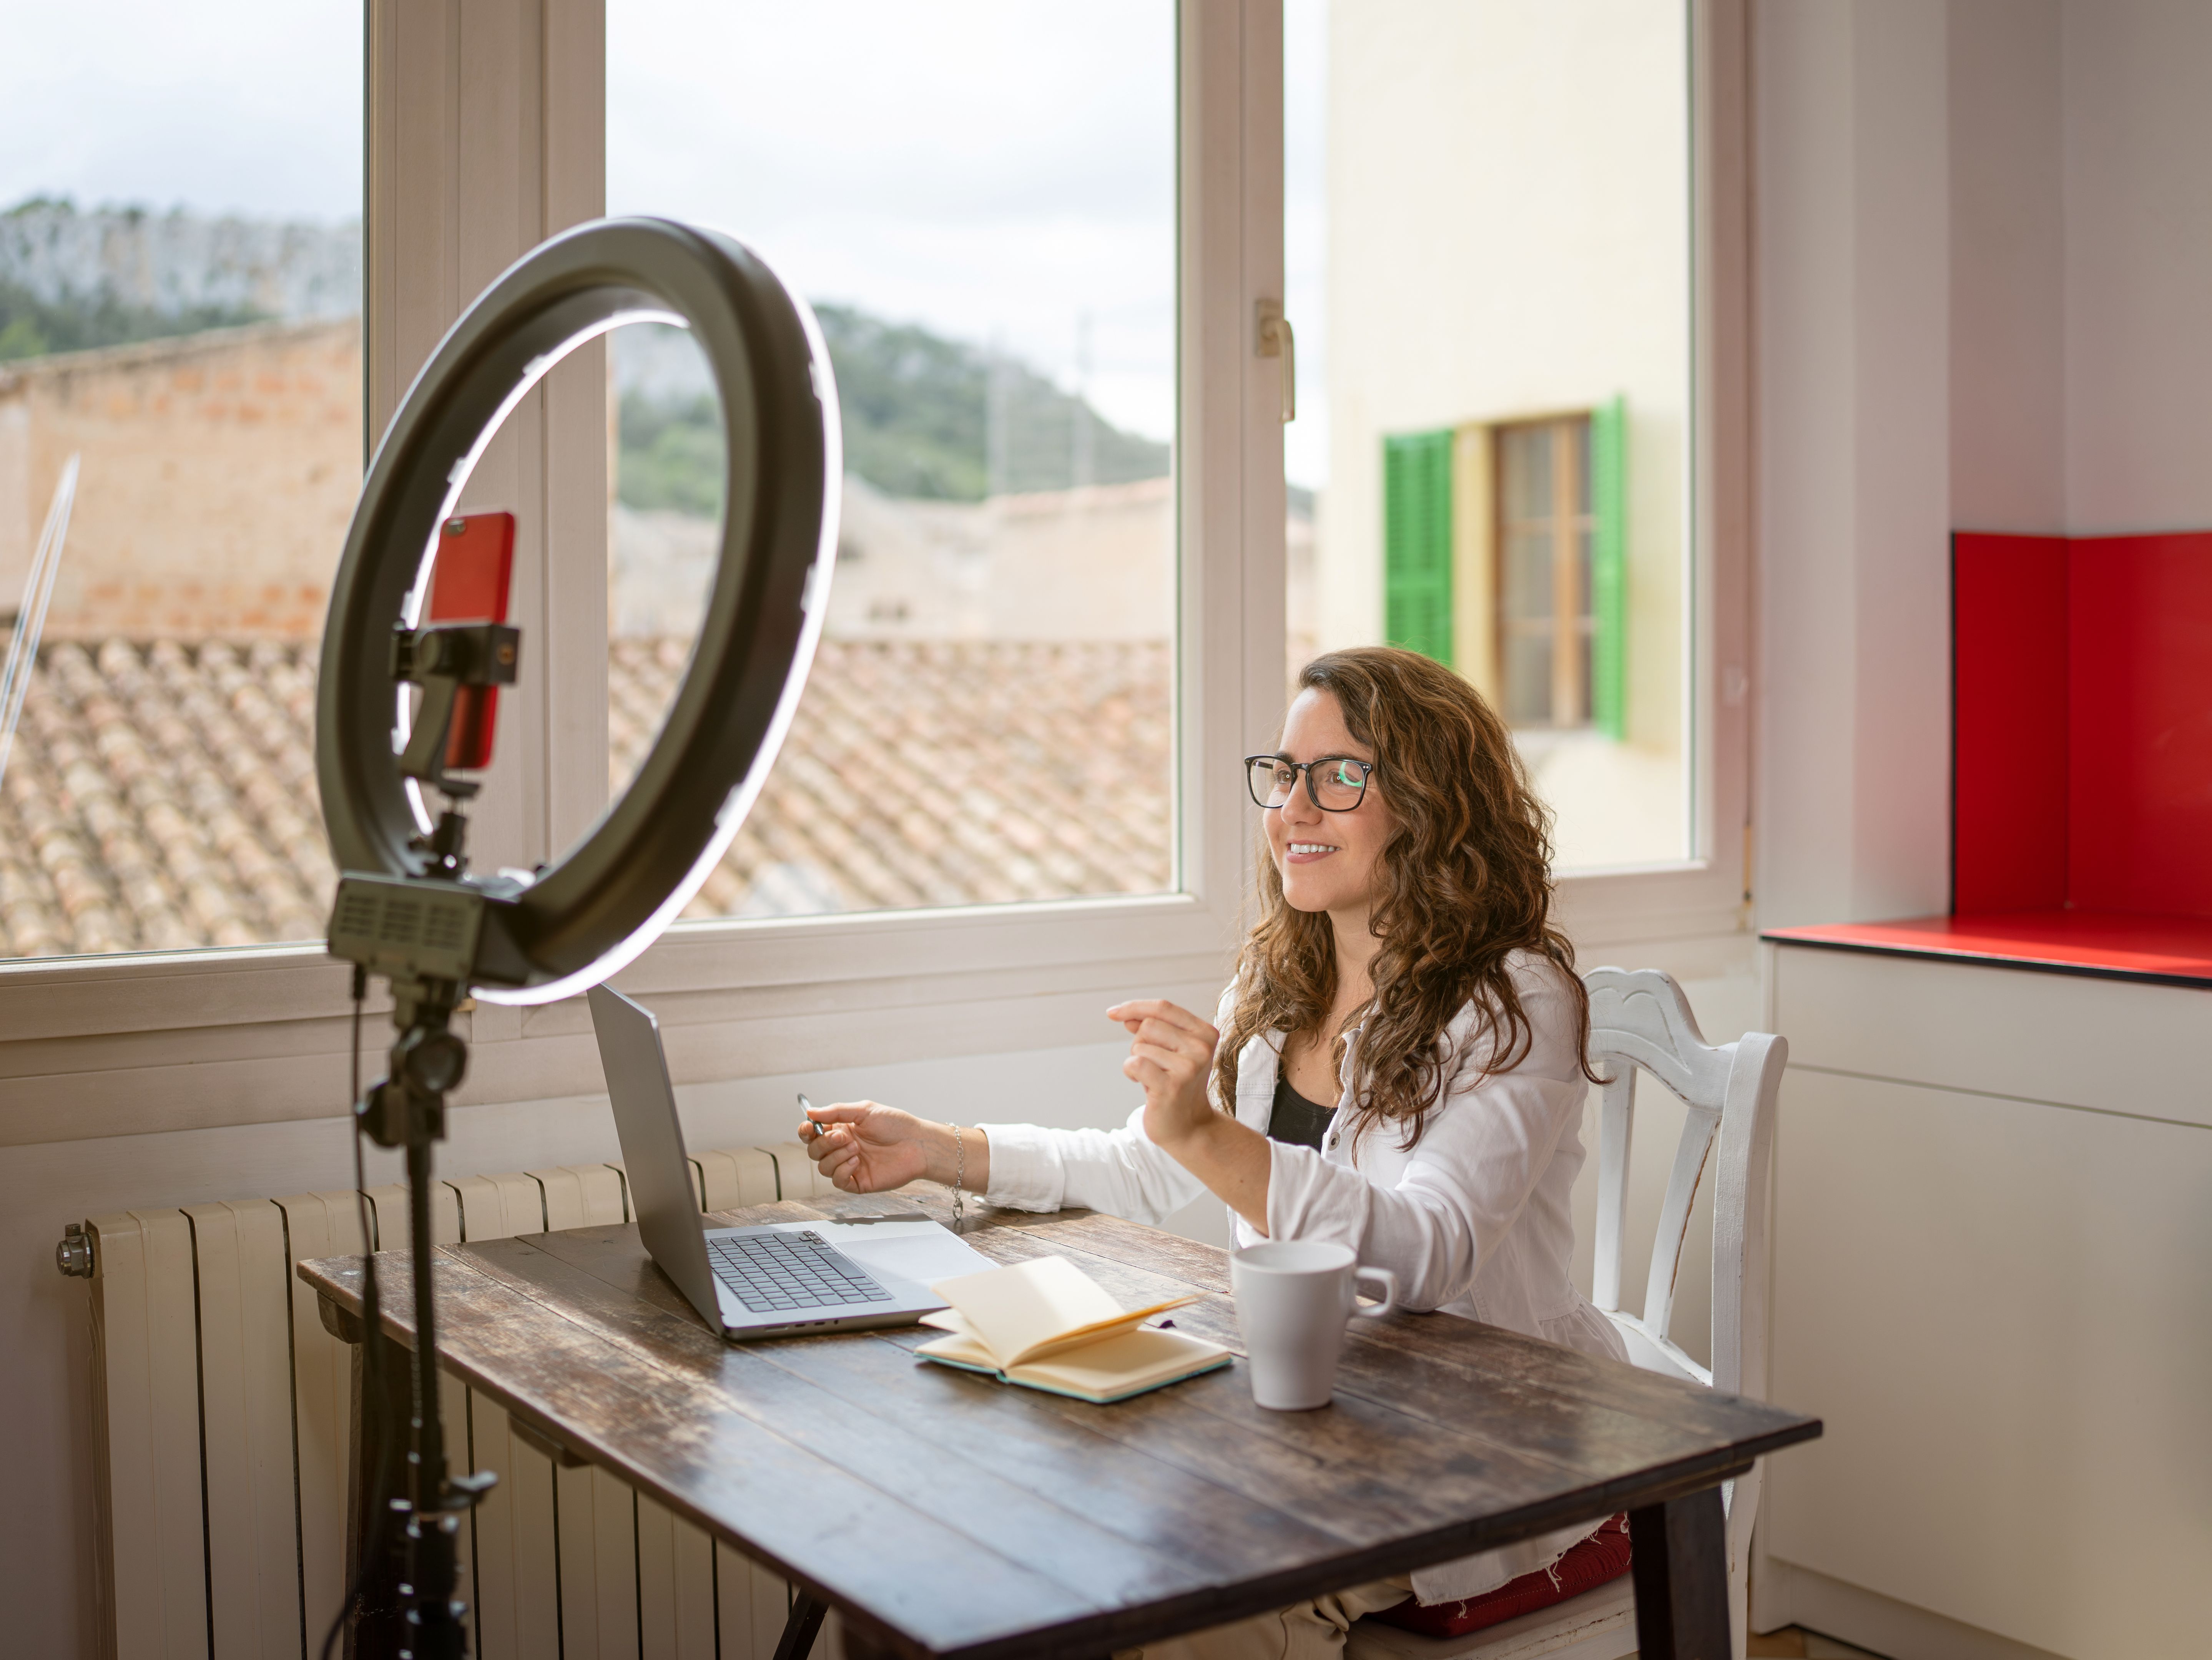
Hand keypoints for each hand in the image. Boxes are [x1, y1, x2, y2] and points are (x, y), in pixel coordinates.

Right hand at [796, 1101, 932, 1193]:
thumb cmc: (896, 1125)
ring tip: (856, 1149)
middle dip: (824, 1143)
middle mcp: (842, 1148)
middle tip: (843, 1137)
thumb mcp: (865, 1110)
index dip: (806, 1131)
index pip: (813, 1134)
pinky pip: (837, 1181)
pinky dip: (842, 1170)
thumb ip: (836, 1111)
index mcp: (842, 1130)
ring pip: (823, 1167)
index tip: (810, 1128)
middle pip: (814, 1151)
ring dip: (836, 1156)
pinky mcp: (858, 1182)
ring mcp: (849, 1166)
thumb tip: (810, 1111)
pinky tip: (856, 1161)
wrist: (918, 1144)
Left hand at [1106, 999, 1220, 1153]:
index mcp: (1205, 1033)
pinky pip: (1135, 1064)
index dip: (1134, 1007)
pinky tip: (1143, 1085)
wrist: (1189, 1128)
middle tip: (1153, 1065)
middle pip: (1148, 1025)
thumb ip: (1153, 1030)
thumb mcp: (1170, 1052)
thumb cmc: (1176, 1086)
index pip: (1163, 1007)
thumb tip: (1126, 1016)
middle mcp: (1201, 1048)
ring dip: (1137, 1061)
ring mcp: (1188, 1067)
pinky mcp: (1172, 1086)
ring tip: (1153, 1078)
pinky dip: (1131, 1073)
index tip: (1112, 1013)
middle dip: (1140, 1044)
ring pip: (1140, 1046)